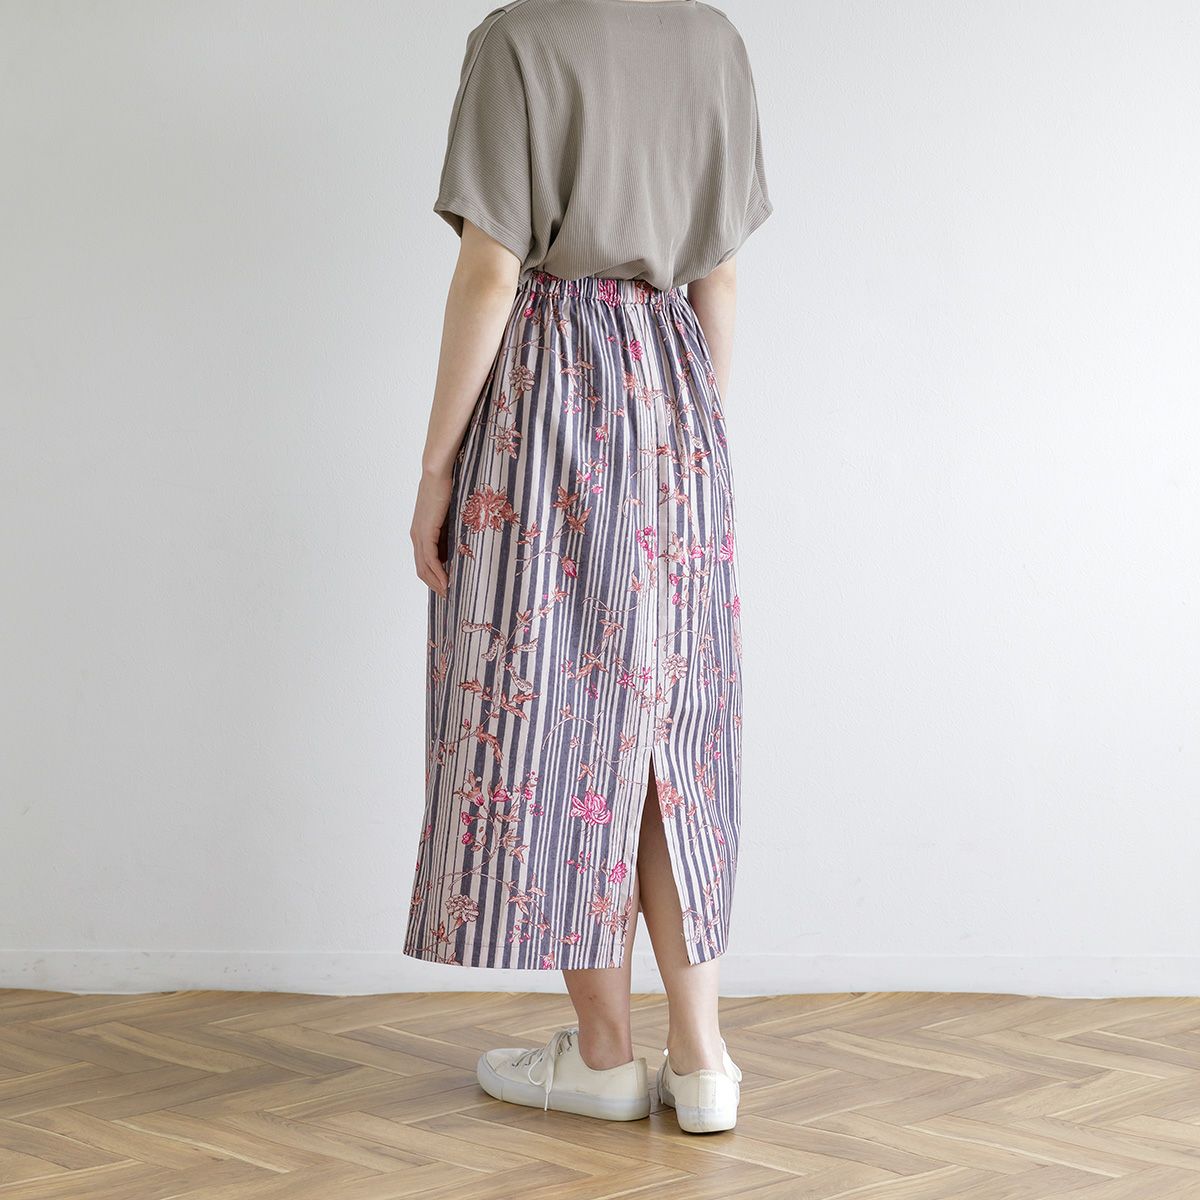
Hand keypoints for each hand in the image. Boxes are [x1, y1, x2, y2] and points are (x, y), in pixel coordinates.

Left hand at [411, 470, 450, 597]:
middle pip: (422, 570)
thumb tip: (462, 541)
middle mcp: (416, 536)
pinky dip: (439, 573)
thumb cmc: (446, 487)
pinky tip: (448, 582)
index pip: (424, 562)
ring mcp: (419, 535)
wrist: (437, 472)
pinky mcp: (426, 532)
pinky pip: (431, 559)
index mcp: (421, 532)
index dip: (434, 577)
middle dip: (435, 585)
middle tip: (449, 596)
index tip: (448, 587)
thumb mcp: (450, 514)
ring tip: (449, 593)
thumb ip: (451, 528)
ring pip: (425, 568)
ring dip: (437, 583)